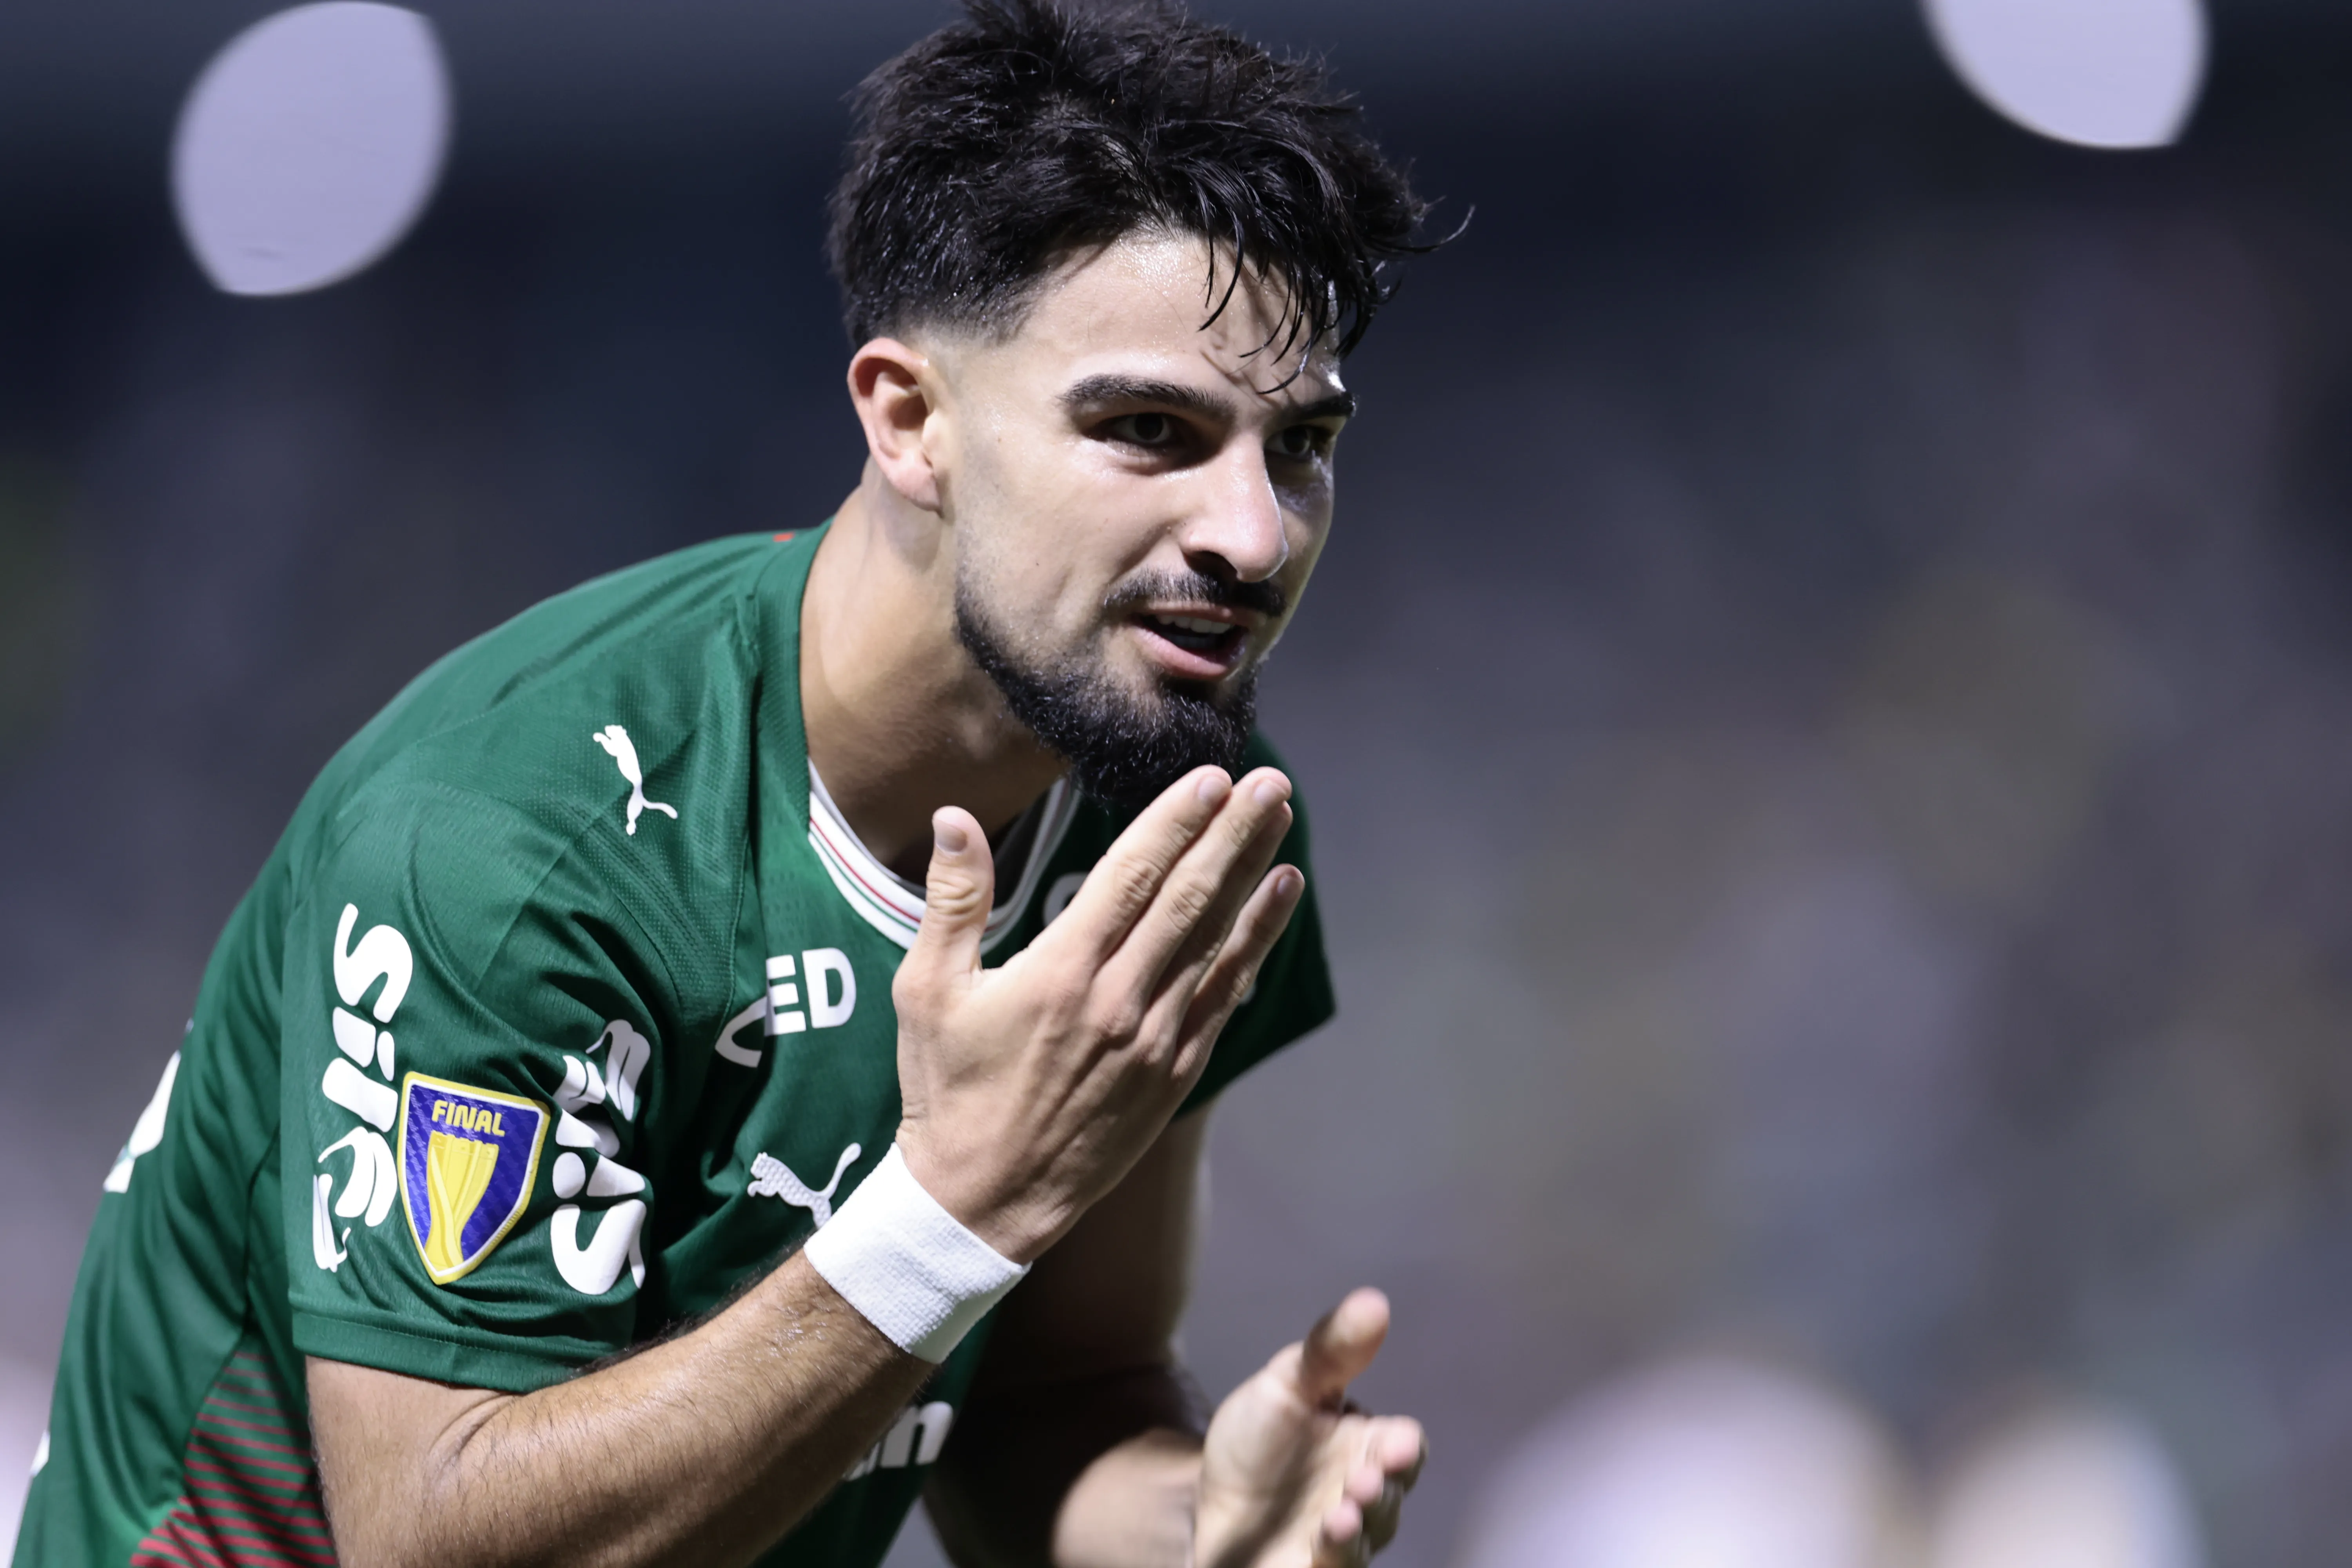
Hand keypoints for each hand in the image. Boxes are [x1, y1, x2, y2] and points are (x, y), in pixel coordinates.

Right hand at [893, 765, 1302, 1261]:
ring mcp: (1155, 1039)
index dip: (1175, 823)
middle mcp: (1118, 1001)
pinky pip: (1224, 993)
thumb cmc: (947, 1091)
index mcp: (1059, 973)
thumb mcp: (925, 992)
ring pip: (1216, 939)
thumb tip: (954, 819)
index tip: (1210, 777)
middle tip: (1268, 780)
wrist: (982, 1201)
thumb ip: (951, 902)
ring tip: (1282, 819)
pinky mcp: (1174, 1072)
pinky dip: (1255, 942)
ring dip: (1254, 875)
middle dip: (1232, 834)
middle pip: (1189, 898)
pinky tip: (1280, 899)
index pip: (1130, 876)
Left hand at [1194, 1289, 1427, 1567]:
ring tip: (1336, 1518)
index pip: (1406, 1447)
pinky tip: (1319, 1545)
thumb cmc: (1257, 1442)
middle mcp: (1364, 1496)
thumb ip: (1330, 1351)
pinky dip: (1333, 1559)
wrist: (1202, 1501)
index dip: (1406, 1449)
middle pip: (1390, 1496)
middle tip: (1361, 1481)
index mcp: (1367, 1445)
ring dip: (1357, 1531)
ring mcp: (1342, 1540)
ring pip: (1366, 1539)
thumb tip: (1374, 1300)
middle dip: (1380, 1491)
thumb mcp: (1286, 1386)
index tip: (1398, 1443)